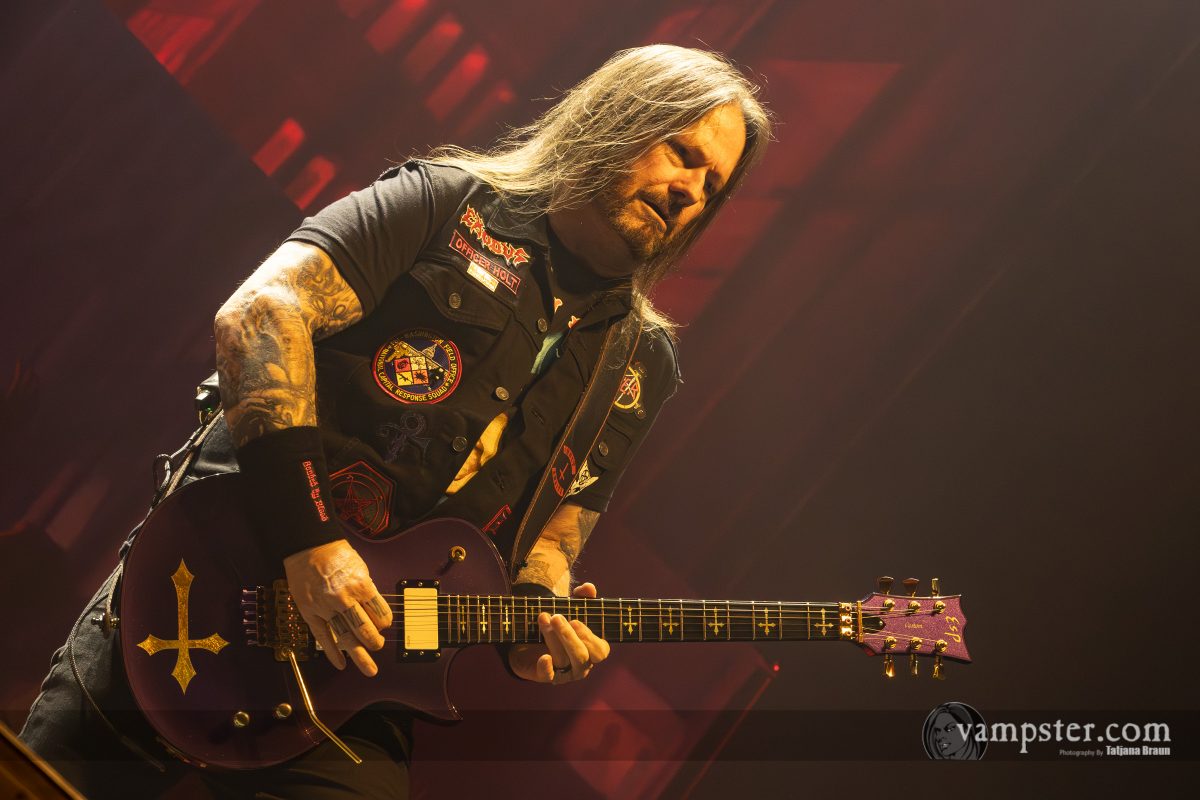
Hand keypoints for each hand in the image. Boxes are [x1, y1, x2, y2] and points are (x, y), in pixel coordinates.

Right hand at [282, 540, 392, 675]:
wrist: (309, 547)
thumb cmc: (337, 555)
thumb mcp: (361, 568)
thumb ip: (367, 591)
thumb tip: (374, 612)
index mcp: (361, 585)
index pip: (380, 614)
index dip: (384, 622)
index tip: (384, 625)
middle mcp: (344, 598)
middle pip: (364, 629)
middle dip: (374, 642)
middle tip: (378, 646)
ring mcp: (326, 607)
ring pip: (345, 637)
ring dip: (359, 655)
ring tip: (370, 669)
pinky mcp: (310, 612)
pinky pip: (323, 636)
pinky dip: (332, 653)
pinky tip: (341, 664)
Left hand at [507, 582, 609, 683]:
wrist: (532, 637)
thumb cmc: (560, 623)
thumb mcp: (571, 607)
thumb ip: (582, 597)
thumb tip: (589, 588)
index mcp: (592, 650)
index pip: (601, 651)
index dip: (589, 638)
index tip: (575, 621)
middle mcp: (581, 664)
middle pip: (581, 657)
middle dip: (568, 637)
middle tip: (556, 617)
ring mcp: (564, 672)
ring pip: (563, 660)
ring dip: (552, 638)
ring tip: (543, 618)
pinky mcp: (546, 675)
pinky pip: (548, 676)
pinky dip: (546, 668)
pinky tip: (543, 657)